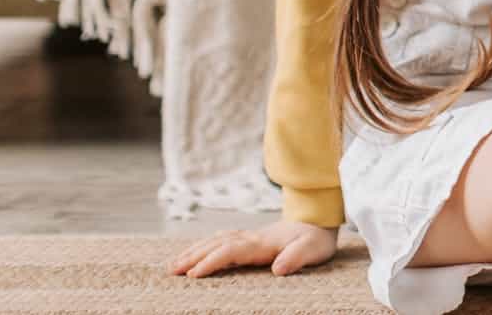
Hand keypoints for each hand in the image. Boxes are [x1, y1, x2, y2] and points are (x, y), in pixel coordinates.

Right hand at [169, 221, 337, 277]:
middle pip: (216, 245)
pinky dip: (204, 246)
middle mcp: (252, 237)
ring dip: (194, 251)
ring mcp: (250, 236)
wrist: (320, 218)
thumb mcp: (313, 250)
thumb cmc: (317, 238)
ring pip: (216, 241)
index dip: (212, 262)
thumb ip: (296, 258)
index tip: (194, 274)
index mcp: (263, 243)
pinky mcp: (250, 238)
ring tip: (173, 265)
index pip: (231, 251)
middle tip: (171, 272)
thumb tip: (278, 268)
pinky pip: (222, 240)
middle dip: (192, 257)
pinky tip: (195, 251)